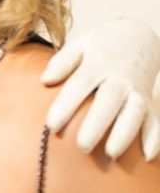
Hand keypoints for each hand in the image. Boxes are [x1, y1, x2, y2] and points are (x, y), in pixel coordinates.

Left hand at [42, 18, 159, 159]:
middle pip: (109, 102)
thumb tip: (45, 79)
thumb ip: (63, 61)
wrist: (140, 36)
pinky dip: (154, 137)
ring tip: (111, 153)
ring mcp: (137, 90)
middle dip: (96, 125)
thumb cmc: (101, 45)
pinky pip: (155, 119)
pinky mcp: (150, 100)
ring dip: (125, 133)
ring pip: (134, 112)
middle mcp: (120, 79)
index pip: (80, 85)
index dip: (66, 105)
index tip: (51, 125)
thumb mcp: (81, 44)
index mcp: (98, 64)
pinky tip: (147, 156)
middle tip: (81, 146)